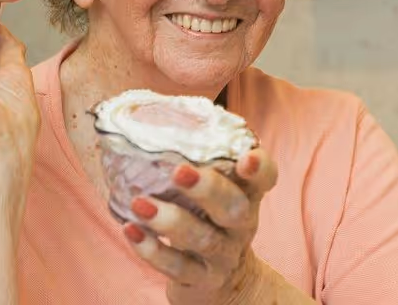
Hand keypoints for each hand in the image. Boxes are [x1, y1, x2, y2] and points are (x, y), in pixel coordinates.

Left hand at [124, 149, 278, 304]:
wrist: (222, 282)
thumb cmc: (210, 220)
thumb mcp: (216, 192)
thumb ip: (199, 161)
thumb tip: (150, 114)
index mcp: (247, 195)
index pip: (266, 178)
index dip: (260, 167)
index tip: (247, 156)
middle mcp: (241, 224)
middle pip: (234, 207)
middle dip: (208, 189)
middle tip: (178, 172)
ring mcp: (223, 255)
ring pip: (202, 238)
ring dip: (169, 220)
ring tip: (139, 204)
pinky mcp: (201, 279)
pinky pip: (177, 267)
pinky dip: (152, 251)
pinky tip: (131, 231)